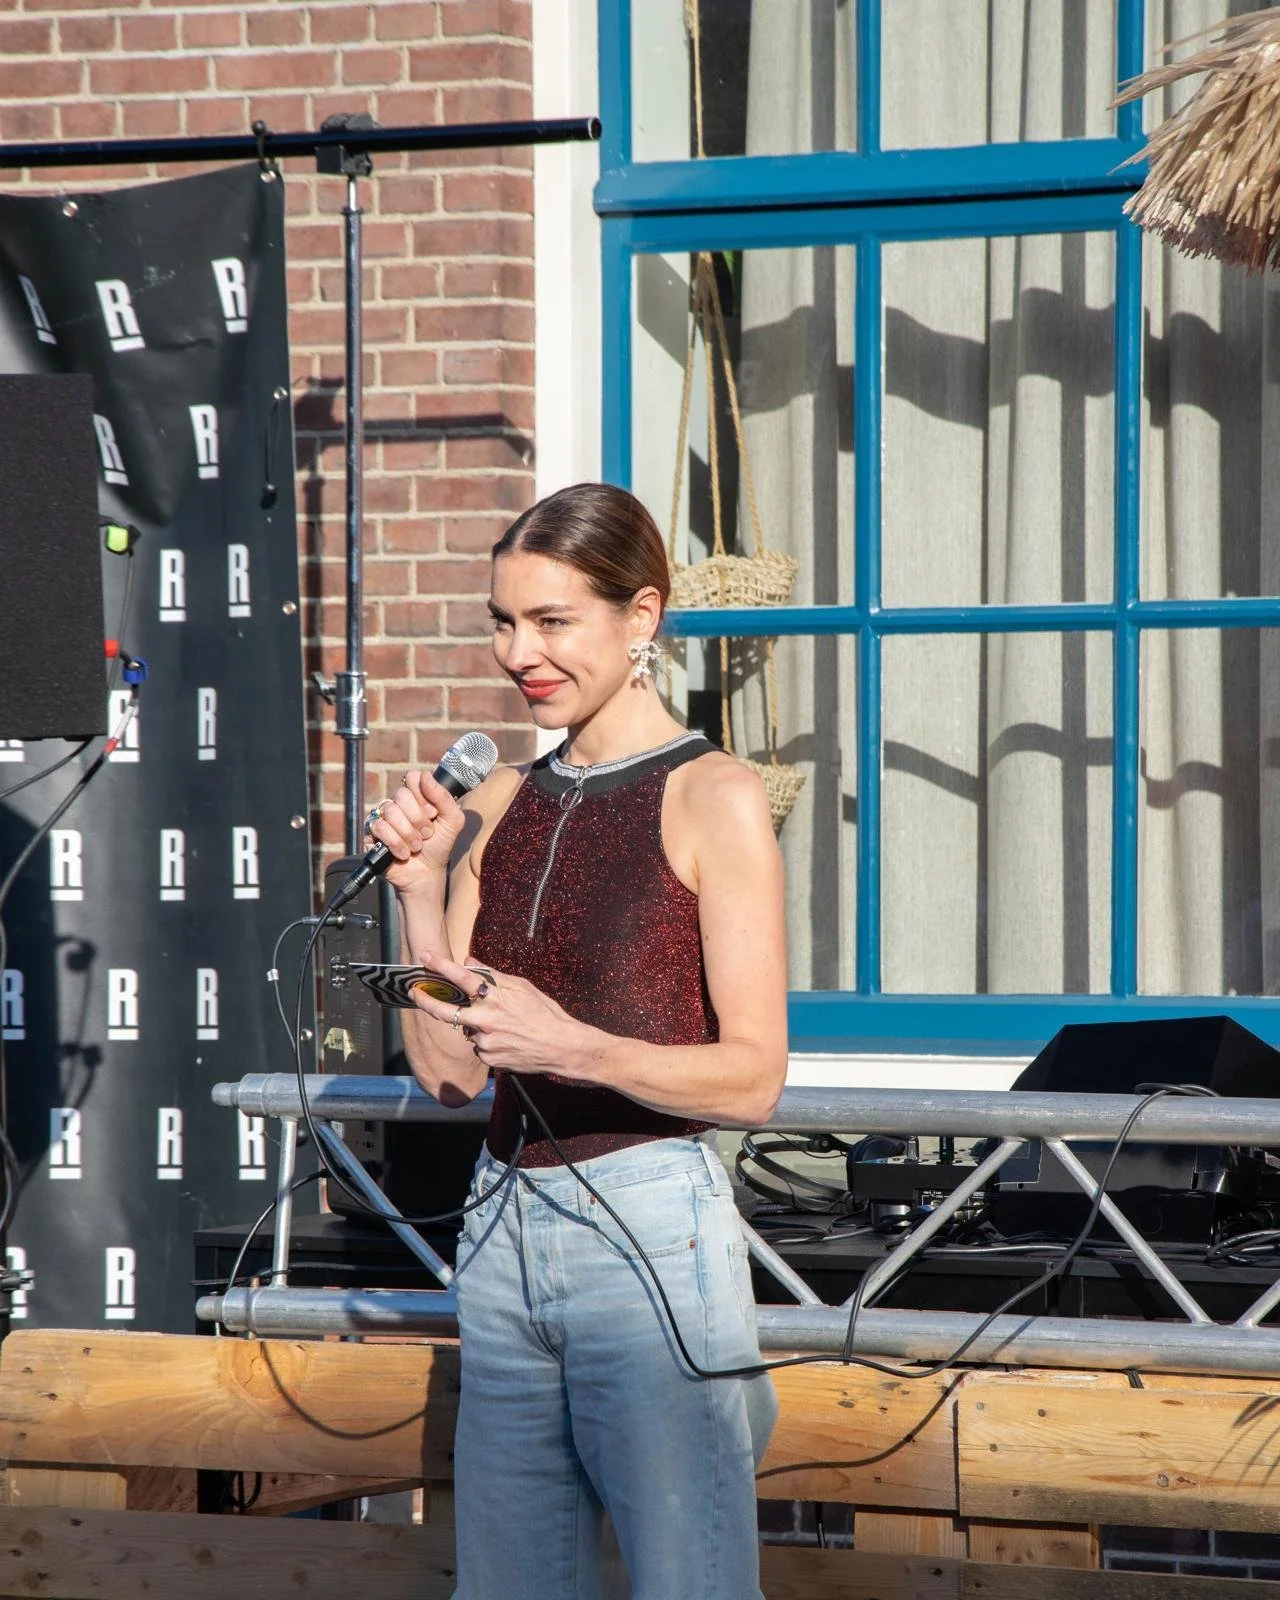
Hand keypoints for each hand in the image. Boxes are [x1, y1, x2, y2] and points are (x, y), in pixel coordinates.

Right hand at [366, 770, 467, 891]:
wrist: (427, 873)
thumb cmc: (439, 846)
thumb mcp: (452, 821)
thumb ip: (443, 797)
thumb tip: (425, 775)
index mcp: (417, 795)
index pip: (413, 778)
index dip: (424, 795)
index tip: (433, 812)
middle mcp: (398, 803)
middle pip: (402, 795)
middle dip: (419, 819)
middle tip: (427, 833)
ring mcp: (383, 817)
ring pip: (391, 812)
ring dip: (409, 835)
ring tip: (417, 846)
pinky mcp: (372, 833)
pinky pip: (379, 828)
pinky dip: (396, 844)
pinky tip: (404, 853)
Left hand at [409, 952, 593, 1077]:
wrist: (561, 1047)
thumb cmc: (545, 1013)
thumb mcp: (522, 987)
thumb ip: (494, 975)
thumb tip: (470, 962)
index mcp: (496, 997)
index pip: (464, 977)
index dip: (442, 966)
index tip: (425, 957)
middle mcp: (487, 1019)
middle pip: (446, 1011)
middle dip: (426, 1002)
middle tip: (414, 993)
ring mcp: (485, 1041)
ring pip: (467, 1030)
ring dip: (475, 1025)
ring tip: (502, 1026)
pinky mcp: (488, 1058)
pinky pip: (478, 1047)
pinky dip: (486, 1042)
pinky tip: (506, 1040)